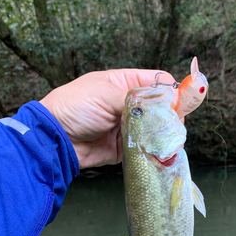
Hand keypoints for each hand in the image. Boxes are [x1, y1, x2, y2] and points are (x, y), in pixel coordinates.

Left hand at [40, 69, 178, 169]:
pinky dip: (155, 151)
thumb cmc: (74, 107)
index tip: (179, 105)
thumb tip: (164, 105)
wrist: (56, 139)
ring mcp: (130, 126)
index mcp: (125, 83)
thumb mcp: (105, 94)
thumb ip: (136, 98)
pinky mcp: (127, 147)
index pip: (158, 82)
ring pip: (157, 129)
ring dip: (164, 136)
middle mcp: (130, 104)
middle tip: (174, 128)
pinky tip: (160, 153)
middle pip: (162, 108)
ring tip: (169, 143)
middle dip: (171, 117)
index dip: (172, 92)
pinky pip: (147, 148)